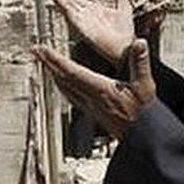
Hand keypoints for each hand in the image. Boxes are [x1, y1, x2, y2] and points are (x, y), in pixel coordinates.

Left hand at [33, 39, 155, 140]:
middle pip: (63, 80)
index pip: (72, 72)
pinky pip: (72, 98)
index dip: (55, 60)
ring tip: (46, 66)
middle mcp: (91, 100)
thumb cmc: (145, 116)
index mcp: (100, 90)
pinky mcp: (93, 114)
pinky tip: (64, 86)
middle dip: (48, 65)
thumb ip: (140, 63)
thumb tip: (139, 43)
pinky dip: (64, 87)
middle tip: (37, 52)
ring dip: (54, 76)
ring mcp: (91, 108)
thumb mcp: (146, 86)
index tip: (41, 50)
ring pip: (66, 90)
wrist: (144, 141)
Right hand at [45, 0, 132, 65]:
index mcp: (95, 10)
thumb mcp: (123, 6)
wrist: (124, 49)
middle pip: (70, 2)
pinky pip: (69, 13)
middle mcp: (86, 15)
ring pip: (67, 5)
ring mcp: (83, 20)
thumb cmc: (124, 33)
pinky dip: (61, 4)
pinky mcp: (81, 25)